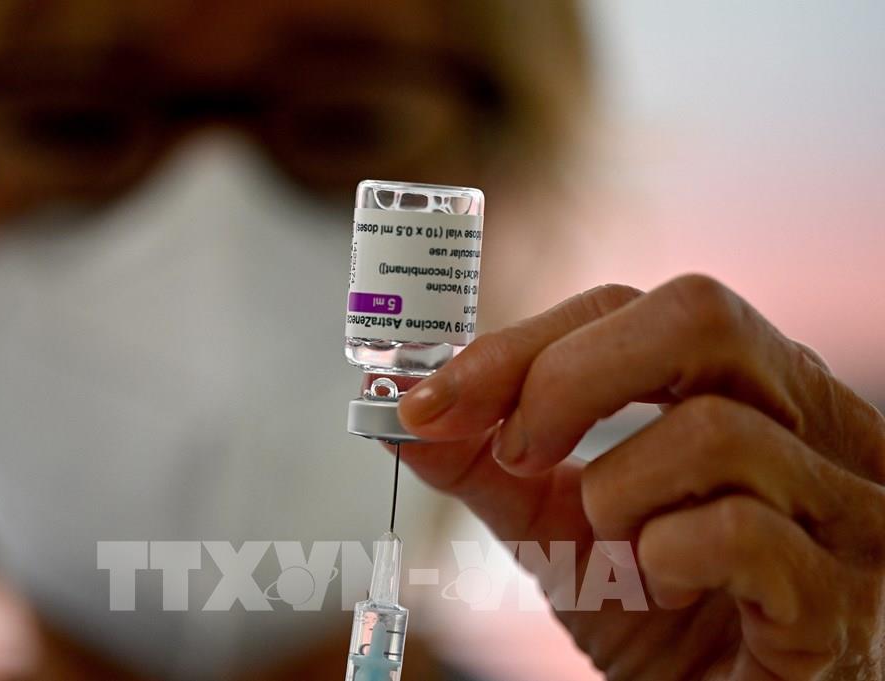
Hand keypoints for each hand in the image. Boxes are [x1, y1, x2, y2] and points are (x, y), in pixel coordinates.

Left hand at [396, 275, 884, 679]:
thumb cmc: (658, 612)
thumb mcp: (558, 523)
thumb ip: (488, 464)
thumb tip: (403, 413)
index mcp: (754, 387)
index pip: (641, 305)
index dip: (525, 341)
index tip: (431, 399)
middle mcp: (819, 424)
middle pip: (696, 316)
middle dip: (567, 379)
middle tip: (517, 454)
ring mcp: (848, 506)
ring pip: (713, 430)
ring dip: (617, 496)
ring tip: (619, 552)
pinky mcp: (846, 597)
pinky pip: (741, 531)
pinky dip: (667, 559)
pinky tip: (667, 589)